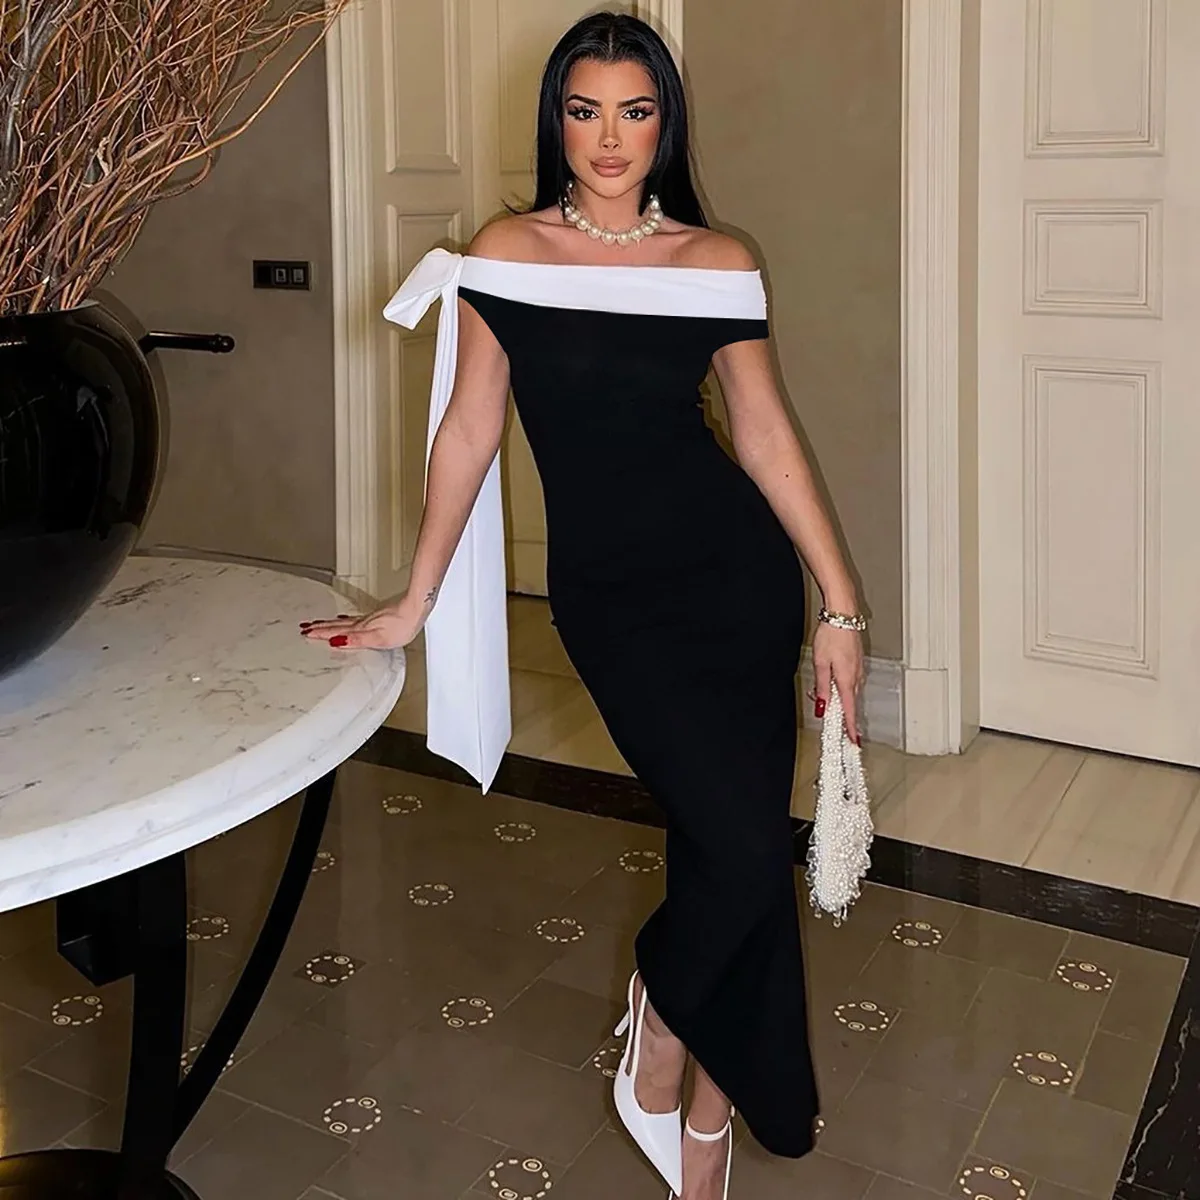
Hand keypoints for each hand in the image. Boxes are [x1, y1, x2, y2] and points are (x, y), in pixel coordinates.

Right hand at [300, 597, 426, 650]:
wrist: (416, 607)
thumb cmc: (402, 625)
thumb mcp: (379, 638)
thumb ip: (357, 640)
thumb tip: (337, 642)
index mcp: (361, 628)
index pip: (335, 632)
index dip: (320, 633)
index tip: (306, 633)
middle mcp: (363, 622)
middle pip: (336, 625)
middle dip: (319, 627)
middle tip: (305, 627)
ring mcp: (369, 618)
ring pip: (343, 621)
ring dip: (328, 622)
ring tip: (317, 623)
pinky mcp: (377, 616)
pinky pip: (353, 618)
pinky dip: (343, 619)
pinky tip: (344, 618)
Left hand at [811, 621, 864, 744]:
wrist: (843, 615)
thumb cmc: (831, 635)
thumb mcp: (820, 663)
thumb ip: (821, 687)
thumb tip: (822, 707)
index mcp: (846, 680)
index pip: (849, 710)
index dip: (851, 728)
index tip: (854, 741)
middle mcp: (856, 677)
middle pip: (849, 703)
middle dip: (838, 712)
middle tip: (827, 715)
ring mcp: (858, 669)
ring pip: (848, 692)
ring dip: (837, 697)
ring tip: (821, 693)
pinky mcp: (857, 663)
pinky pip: (850, 681)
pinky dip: (840, 686)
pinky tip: (830, 681)